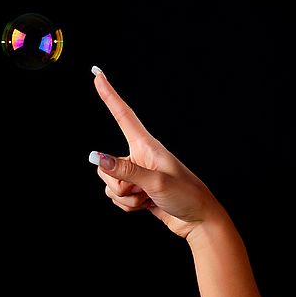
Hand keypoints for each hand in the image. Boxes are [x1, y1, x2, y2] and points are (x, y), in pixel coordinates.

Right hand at [88, 66, 222, 239]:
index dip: (109, 95)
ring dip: (124, 198)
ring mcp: (138, 175)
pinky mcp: (137, 192)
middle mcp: (140, 157)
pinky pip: (116, 198)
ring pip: (109, 183)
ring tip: (148, 198)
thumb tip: (96, 158)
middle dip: (117, 183)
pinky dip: (127, 206)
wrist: (199, 221)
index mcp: (147, 146)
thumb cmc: (186, 196)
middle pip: (106, 163)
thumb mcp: (155, 182)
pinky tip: (147, 206)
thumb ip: (124, 171)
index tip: (97, 75)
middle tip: (143, 190)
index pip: (123, 115)